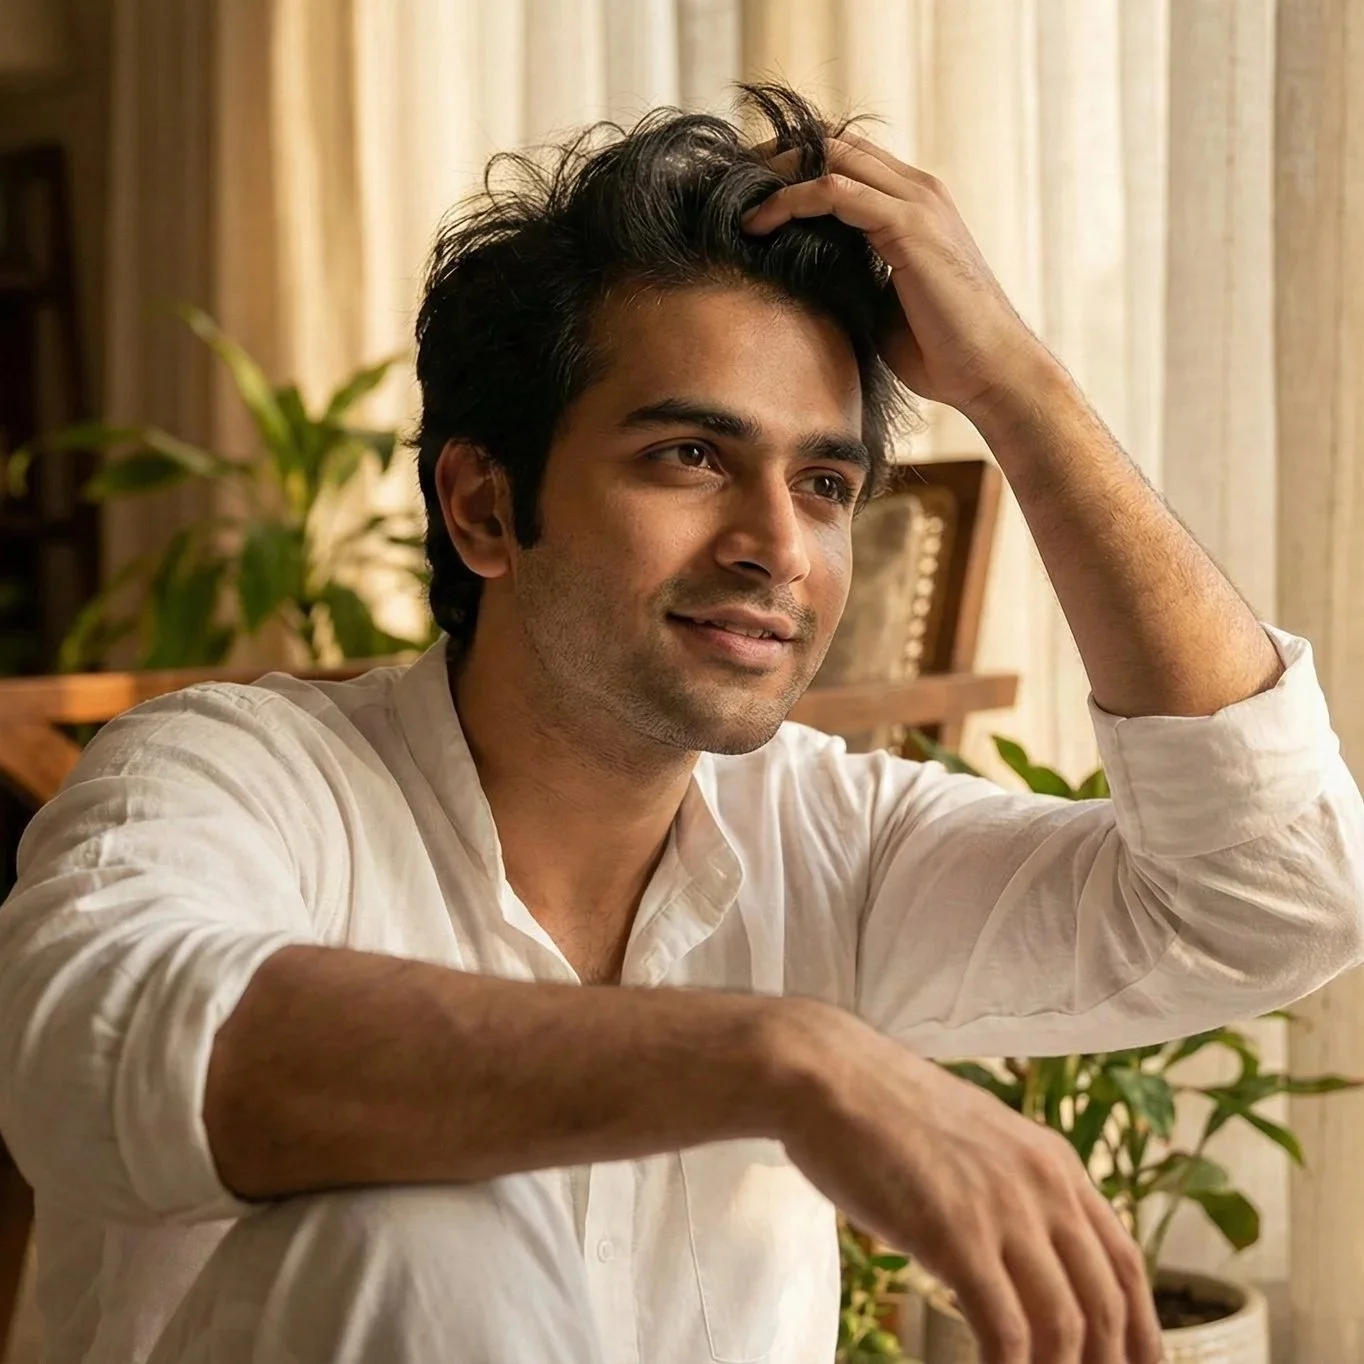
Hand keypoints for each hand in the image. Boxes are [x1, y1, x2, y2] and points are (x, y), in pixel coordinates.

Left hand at [744, 133, 1057, 423]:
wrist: (990, 372)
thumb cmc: (940, 351)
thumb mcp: (880, 304)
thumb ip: (849, 276)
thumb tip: (797, 281)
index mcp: (913, 204)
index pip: (845, 158)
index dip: (792, 166)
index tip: (745, 192)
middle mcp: (916, 190)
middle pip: (832, 143)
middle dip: (774, 156)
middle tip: (727, 184)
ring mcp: (915, 202)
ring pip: (829, 155)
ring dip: (774, 171)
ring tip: (733, 197)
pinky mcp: (909, 225)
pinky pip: (834, 192)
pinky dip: (788, 200)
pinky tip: (756, 225)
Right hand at [774, 1001, 1161, 1363]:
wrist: (826, 1073)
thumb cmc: (881, 1108)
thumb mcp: (972, 1140)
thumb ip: (1008, 1188)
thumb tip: (1019, 1252)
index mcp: (1053, 1161)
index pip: (1126, 1262)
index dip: (1143, 1332)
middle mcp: (1044, 1184)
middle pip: (1106, 1305)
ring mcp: (1003, 1209)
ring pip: (1065, 1328)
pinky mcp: (957, 1234)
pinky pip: (1006, 1334)